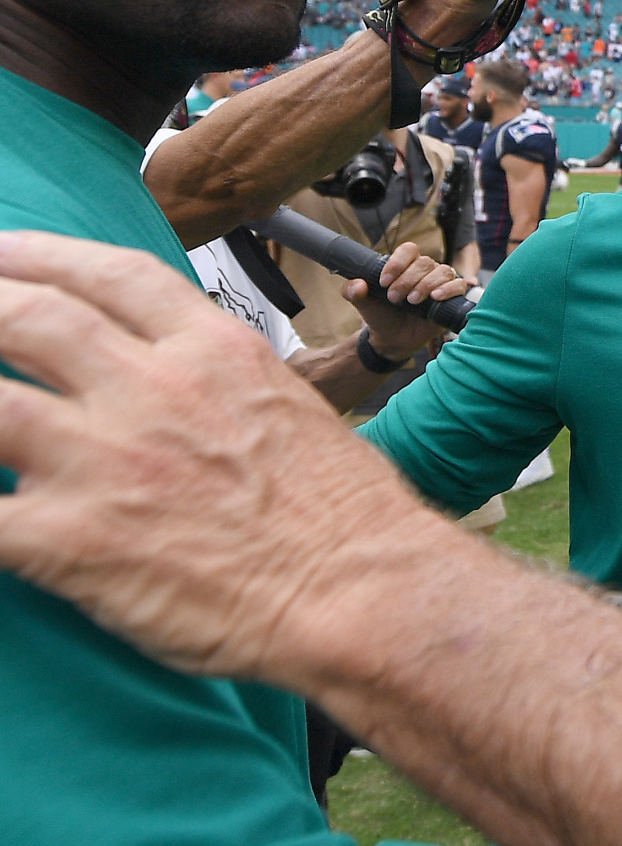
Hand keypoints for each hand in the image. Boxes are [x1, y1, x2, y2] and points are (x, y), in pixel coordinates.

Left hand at [0, 231, 450, 682]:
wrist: (362, 589)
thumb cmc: (347, 516)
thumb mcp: (290, 407)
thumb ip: (222, 380)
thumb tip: (179, 379)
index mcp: (215, 352)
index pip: (110, 274)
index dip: (42, 256)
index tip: (4, 258)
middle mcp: (154, 388)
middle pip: (28, 315)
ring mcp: (108, 458)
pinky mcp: (74, 540)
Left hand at [343, 240, 471, 361]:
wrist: (393, 340)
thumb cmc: (381, 317)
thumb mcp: (363, 304)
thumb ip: (352, 291)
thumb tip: (358, 284)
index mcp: (405, 266)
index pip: (408, 250)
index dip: (397, 263)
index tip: (384, 282)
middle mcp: (425, 271)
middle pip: (424, 262)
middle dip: (407, 280)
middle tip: (394, 298)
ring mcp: (440, 283)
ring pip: (442, 271)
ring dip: (426, 285)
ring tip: (412, 301)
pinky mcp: (452, 298)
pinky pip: (458, 285)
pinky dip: (448, 289)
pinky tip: (435, 298)